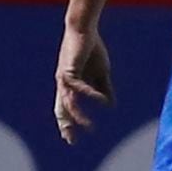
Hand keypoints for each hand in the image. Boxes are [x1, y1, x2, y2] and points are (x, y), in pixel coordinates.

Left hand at [55, 23, 112, 143]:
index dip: (67, 123)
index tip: (71, 139)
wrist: (85, 30)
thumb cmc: (91, 50)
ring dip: (79, 117)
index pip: (65, 108)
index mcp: (69, 85)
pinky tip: (102, 102)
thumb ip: (104, 89)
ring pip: (68, 103)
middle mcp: (63, 84)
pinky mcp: (70, 70)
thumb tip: (111, 105)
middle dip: (66, 125)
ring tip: (90, 128)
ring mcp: (65, 78)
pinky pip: (80, 88)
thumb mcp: (101, 73)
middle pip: (61, 109)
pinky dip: (91, 95)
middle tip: (71, 141)